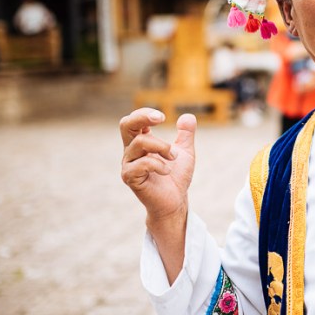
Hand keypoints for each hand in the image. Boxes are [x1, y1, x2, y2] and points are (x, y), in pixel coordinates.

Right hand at [120, 109, 196, 281]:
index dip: (145, 113)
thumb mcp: (185, 152)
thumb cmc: (176, 177)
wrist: (175, 201)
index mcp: (141, 142)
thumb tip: (188, 116)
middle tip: (161, 118)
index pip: (135, 120)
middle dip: (143, 117)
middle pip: (126, 124)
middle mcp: (131, 151)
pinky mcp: (130, 177)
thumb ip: (186, 134)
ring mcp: (128, 164)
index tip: (163, 116)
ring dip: (162, 147)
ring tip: (173, 158)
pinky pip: (142, 163)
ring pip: (140, 142)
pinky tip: (167, 171)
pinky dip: (158, 164)